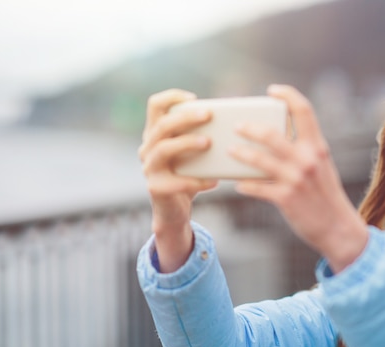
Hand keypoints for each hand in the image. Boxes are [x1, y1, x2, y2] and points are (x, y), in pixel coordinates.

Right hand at [139, 89, 218, 271]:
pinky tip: (213, 181)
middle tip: (208, 115)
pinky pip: (176, 181)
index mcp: (155, 134)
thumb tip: (237, 123)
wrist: (175, 211)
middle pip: (162, 125)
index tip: (194, 98)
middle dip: (186, 117)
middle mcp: (147, 148)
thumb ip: (201, 136)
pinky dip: (197, 181)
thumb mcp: (192, 153)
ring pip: (163, 148)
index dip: (172, 97)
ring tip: (208, 143)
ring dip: (186, 143)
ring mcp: (149, 168)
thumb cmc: (188, 175)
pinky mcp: (156, 188)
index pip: (155, 105)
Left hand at [231, 85, 368, 271]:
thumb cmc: (327, 196)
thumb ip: (305, 151)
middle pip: (271, 133)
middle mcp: (307, 159)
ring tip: (230, 151)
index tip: (273, 91)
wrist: (338, 228)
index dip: (287, 95)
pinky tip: (238, 184)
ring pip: (259, 159)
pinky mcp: (286, 198)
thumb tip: (278, 139)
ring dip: (241, 154)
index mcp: (318, 147)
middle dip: (250, 127)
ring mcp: (296, 179)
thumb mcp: (322, 167)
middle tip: (238, 126)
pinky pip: (257, 187)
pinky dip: (245, 185)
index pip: (304, 110)